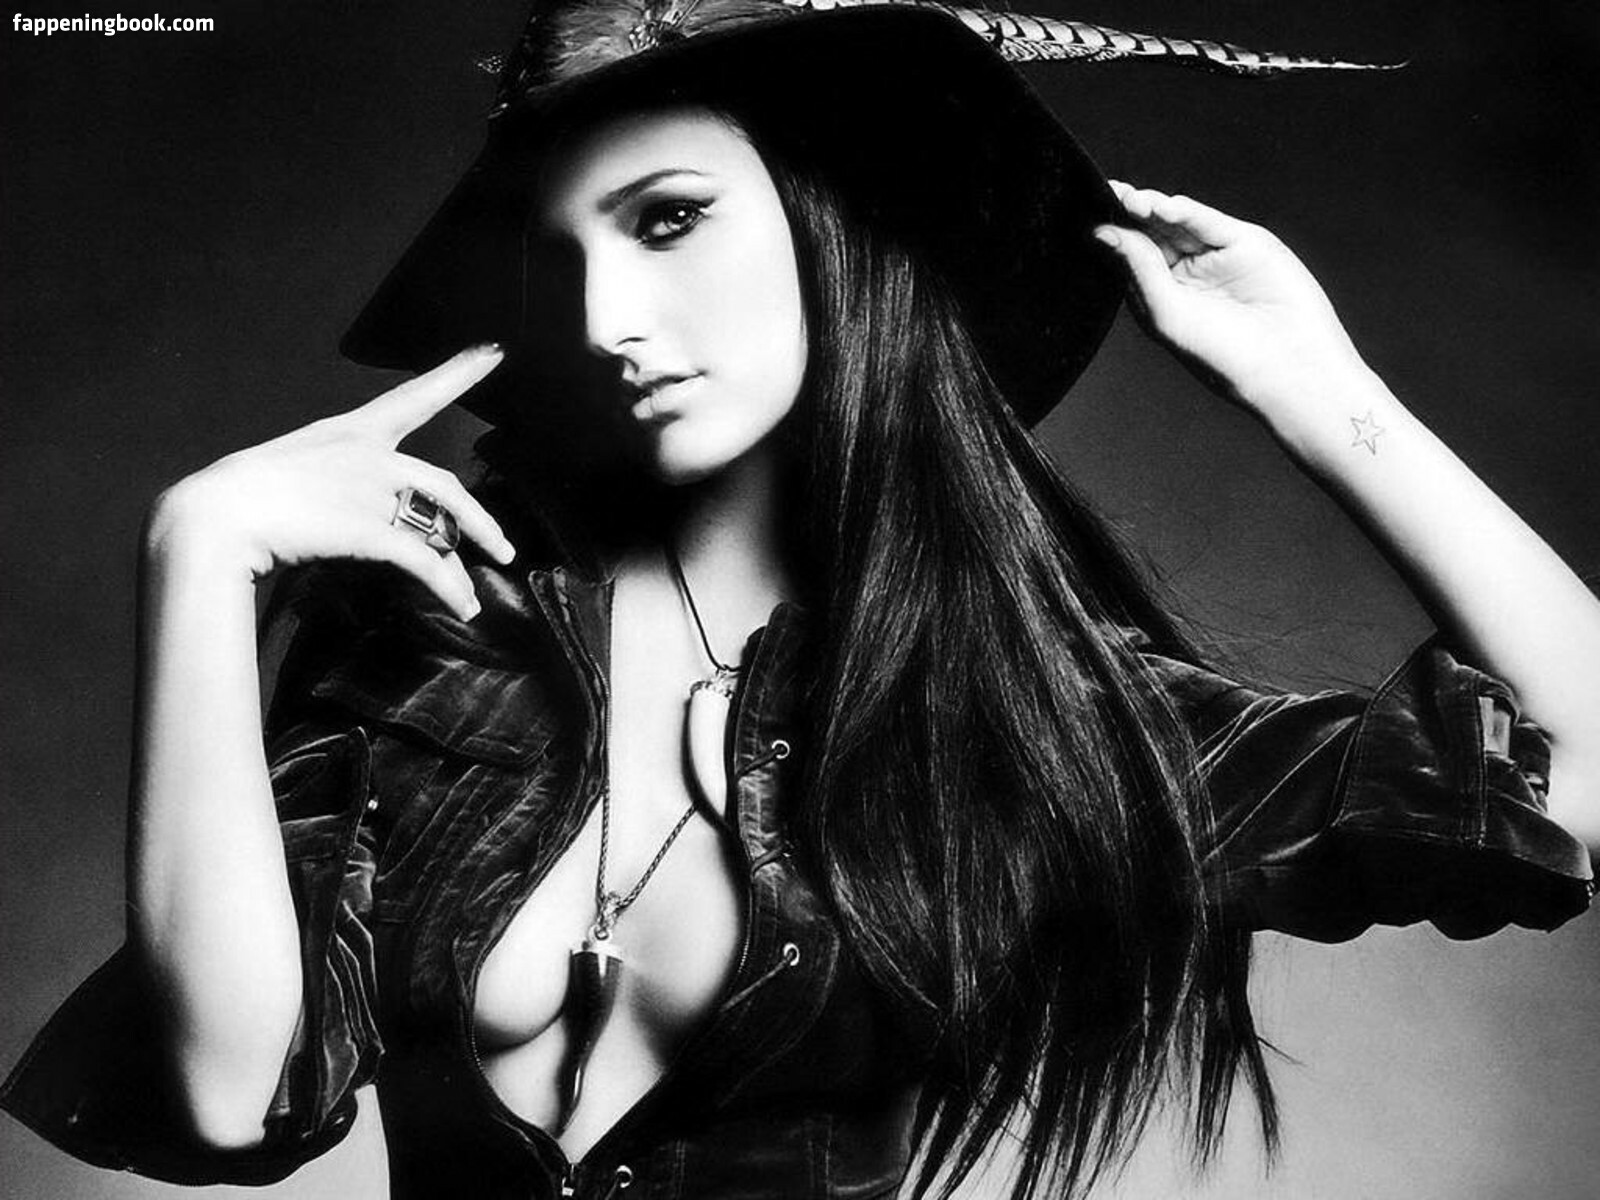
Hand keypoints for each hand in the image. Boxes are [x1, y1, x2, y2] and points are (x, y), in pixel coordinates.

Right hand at [147, 344, 515, 620]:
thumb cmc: (240, 499)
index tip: (495, 351)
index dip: (459, 374)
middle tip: (502, 546)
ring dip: (462, 568)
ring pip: (442, 528)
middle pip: (447, 486)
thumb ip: (337, 488)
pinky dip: (449, 589)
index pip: (416, 395)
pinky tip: (462, 608)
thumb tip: (362, 523)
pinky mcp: (372, 530)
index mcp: (352, 432)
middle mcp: (372, 456)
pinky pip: (427, 563)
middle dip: (480, 521)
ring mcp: (374, 491)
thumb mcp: (295, 475)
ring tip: (476, 596)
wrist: (213, 516)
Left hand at [1095, 182, 1371, 415]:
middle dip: (1131, 213)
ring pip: (1179, 223)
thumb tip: (1104, 233)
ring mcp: (1216, 255)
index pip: (1132, 255)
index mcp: (1162, 293)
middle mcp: (1188, 271)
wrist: (1283, 363)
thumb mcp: (1165, 311)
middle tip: (1111, 194)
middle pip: (1153, 232)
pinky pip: (1209, 222)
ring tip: (1132, 200)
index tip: (1092, 213)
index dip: (1115, 232)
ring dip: (1154, 209)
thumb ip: (1137, 269)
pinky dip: (1186, 212)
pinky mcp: (1245, 242)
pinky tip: (1164, 207)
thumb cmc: (1219, 352)